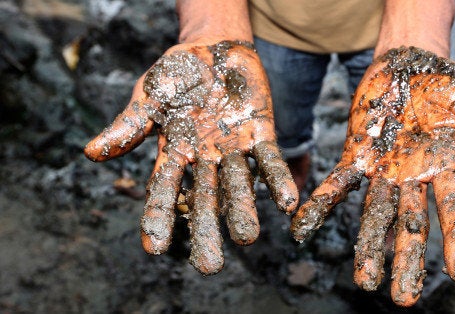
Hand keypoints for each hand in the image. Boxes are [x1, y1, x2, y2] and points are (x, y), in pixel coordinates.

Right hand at [85, 40, 297, 274]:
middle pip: (205, 199)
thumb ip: (130, 125)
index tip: (154, 249)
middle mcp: (205, 158)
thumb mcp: (150, 97)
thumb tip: (91, 152)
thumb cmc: (177, 74)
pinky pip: (270, 160)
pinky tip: (286, 202)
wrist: (215, 48)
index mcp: (174, 152)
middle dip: (206, 230)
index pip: (164, 190)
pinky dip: (277, 179)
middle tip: (209, 267)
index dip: (159, 217)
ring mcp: (234, 148)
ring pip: (238, 184)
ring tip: (248, 238)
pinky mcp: (260, 134)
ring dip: (242, 209)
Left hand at [291, 47, 454, 305]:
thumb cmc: (447, 86)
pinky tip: (303, 230)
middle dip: (408, 261)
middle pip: (412, 226)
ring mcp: (384, 172)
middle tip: (403, 300)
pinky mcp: (357, 157)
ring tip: (365, 283)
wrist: (409, 62)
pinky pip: (337, 186)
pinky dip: (320, 207)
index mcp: (447, 171)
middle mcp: (414, 180)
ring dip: (368, 248)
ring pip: (375, 216)